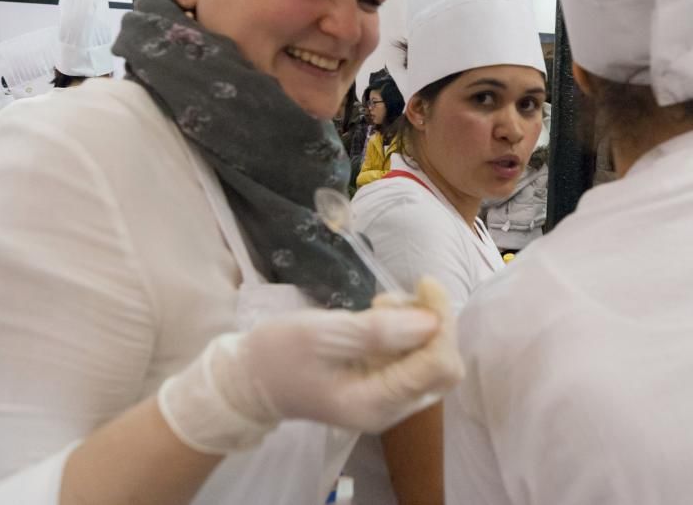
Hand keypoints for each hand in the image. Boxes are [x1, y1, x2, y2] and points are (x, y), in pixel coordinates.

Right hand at [158, 278, 463, 453]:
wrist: (249, 380)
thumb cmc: (278, 355)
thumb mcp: (323, 335)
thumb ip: (377, 331)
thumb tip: (431, 321)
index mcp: (375, 404)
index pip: (439, 365)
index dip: (441, 320)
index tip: (423, 283)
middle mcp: (391, 409)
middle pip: (444, 365)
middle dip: (431, 323)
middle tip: (394, 298)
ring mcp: (389, 399)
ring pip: (432, 358)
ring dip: (416, 324)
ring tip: (378, 306)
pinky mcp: (383, 385)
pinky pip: (414, 357)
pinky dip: (405, 330)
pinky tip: (377, 316)